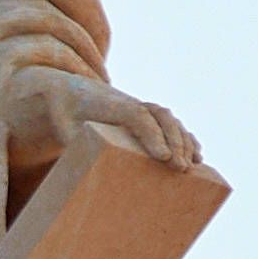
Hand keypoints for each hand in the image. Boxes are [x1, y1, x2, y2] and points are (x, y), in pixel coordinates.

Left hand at [0, 71, 203, 179]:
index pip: (137, 116)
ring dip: (183, 140)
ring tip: (191, 165)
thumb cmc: (63, 113)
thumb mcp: (61, 127)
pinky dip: (185, 137)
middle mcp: (128, 101)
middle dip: (174, 142)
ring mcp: (139, 105)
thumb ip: (72, 142)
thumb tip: (84, 167)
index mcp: (108, 102)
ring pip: (168, 119)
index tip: (164, 157)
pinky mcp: (144, 114)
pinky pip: (170, 123)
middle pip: (159, 117)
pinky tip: (196, 156)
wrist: (67, 90)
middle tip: (180, 168)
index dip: (153, 136)